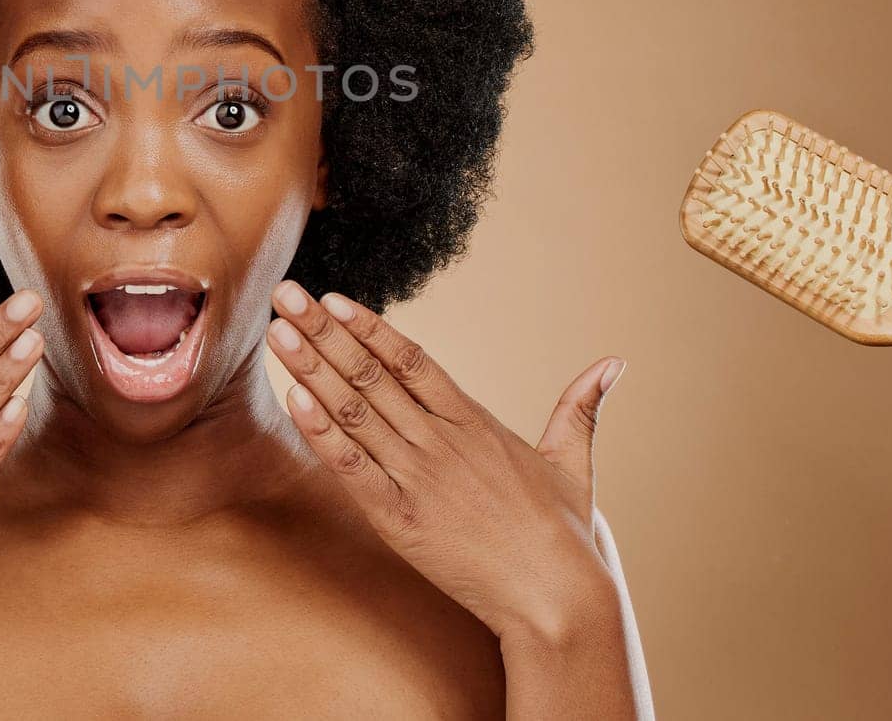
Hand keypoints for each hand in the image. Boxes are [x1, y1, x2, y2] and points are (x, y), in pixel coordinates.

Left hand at [264, 280, 623, 644]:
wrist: (557, 598)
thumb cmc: (564, 534)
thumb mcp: (573, 462)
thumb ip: (581, 408)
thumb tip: (614, 364)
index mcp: (474, 421)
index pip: (412, 358)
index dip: (370, 326)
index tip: (332, 298)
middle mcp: (441, 440)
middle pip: (371, 374)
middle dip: (323, 332)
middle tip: (285, 292)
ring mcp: (419, 477)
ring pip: (355, 411)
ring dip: (312, 369)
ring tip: (278, 333)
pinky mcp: (401, 519)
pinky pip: (352, 468)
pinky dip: (321, 434)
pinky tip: (294, 400)